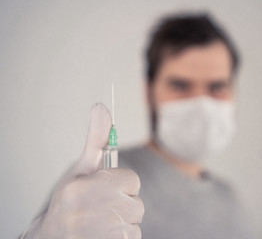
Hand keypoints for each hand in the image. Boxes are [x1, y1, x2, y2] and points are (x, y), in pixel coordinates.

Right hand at [23, 103, 143, 238]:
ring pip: (135, 222)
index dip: (121, 185)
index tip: (104, 190)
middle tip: (100, 209)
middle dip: (122, 205)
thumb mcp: (80, 169)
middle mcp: (90, 212)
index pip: (133, 181)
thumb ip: (96, 140)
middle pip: (136, 204)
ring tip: (99, 224)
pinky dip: (122, 237)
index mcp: (83, 188)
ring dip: (122, 222)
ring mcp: (98, 234)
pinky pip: (133, 238)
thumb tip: (101, 106)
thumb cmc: (69, 201)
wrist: (53, 237)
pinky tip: (103, 235)